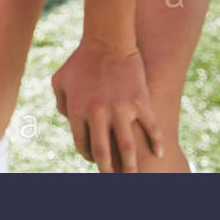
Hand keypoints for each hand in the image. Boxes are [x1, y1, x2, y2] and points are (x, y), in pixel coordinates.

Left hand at [52, 39, 163, 172]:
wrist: (107, 40)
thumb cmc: (80, 60)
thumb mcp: (60, 80)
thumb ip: (60, 103)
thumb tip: (68, 122)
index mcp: (77, 110)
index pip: (83, 144)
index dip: (88, 156)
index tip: (94, 160)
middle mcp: (97, 113)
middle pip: (103, 152)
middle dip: (108, 170)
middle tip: (113, 179)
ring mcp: (120, 108)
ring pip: (127, 146)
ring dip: (131, 165)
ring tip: (133, 175)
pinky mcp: (140, 101)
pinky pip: (150, 128)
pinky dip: (156, 143)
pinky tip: (158, 154)